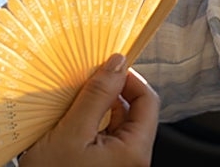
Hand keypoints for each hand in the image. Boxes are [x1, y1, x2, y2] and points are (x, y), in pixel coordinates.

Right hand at [19, 54, 158, 166]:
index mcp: (134, 152)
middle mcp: (132, 159)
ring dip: (99, 104)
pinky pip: (105, 134)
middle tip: (86, 79)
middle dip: (111, 90)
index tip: (106, 66)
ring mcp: (119, 163)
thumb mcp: (72, 131)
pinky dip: (91, 120)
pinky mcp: (104, 165)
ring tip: (74, 98)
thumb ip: (97, 95)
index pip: (148, 101)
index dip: (130, 78)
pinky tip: (71, 117)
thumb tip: (117, 63)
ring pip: (118, 121)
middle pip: (134, 111)